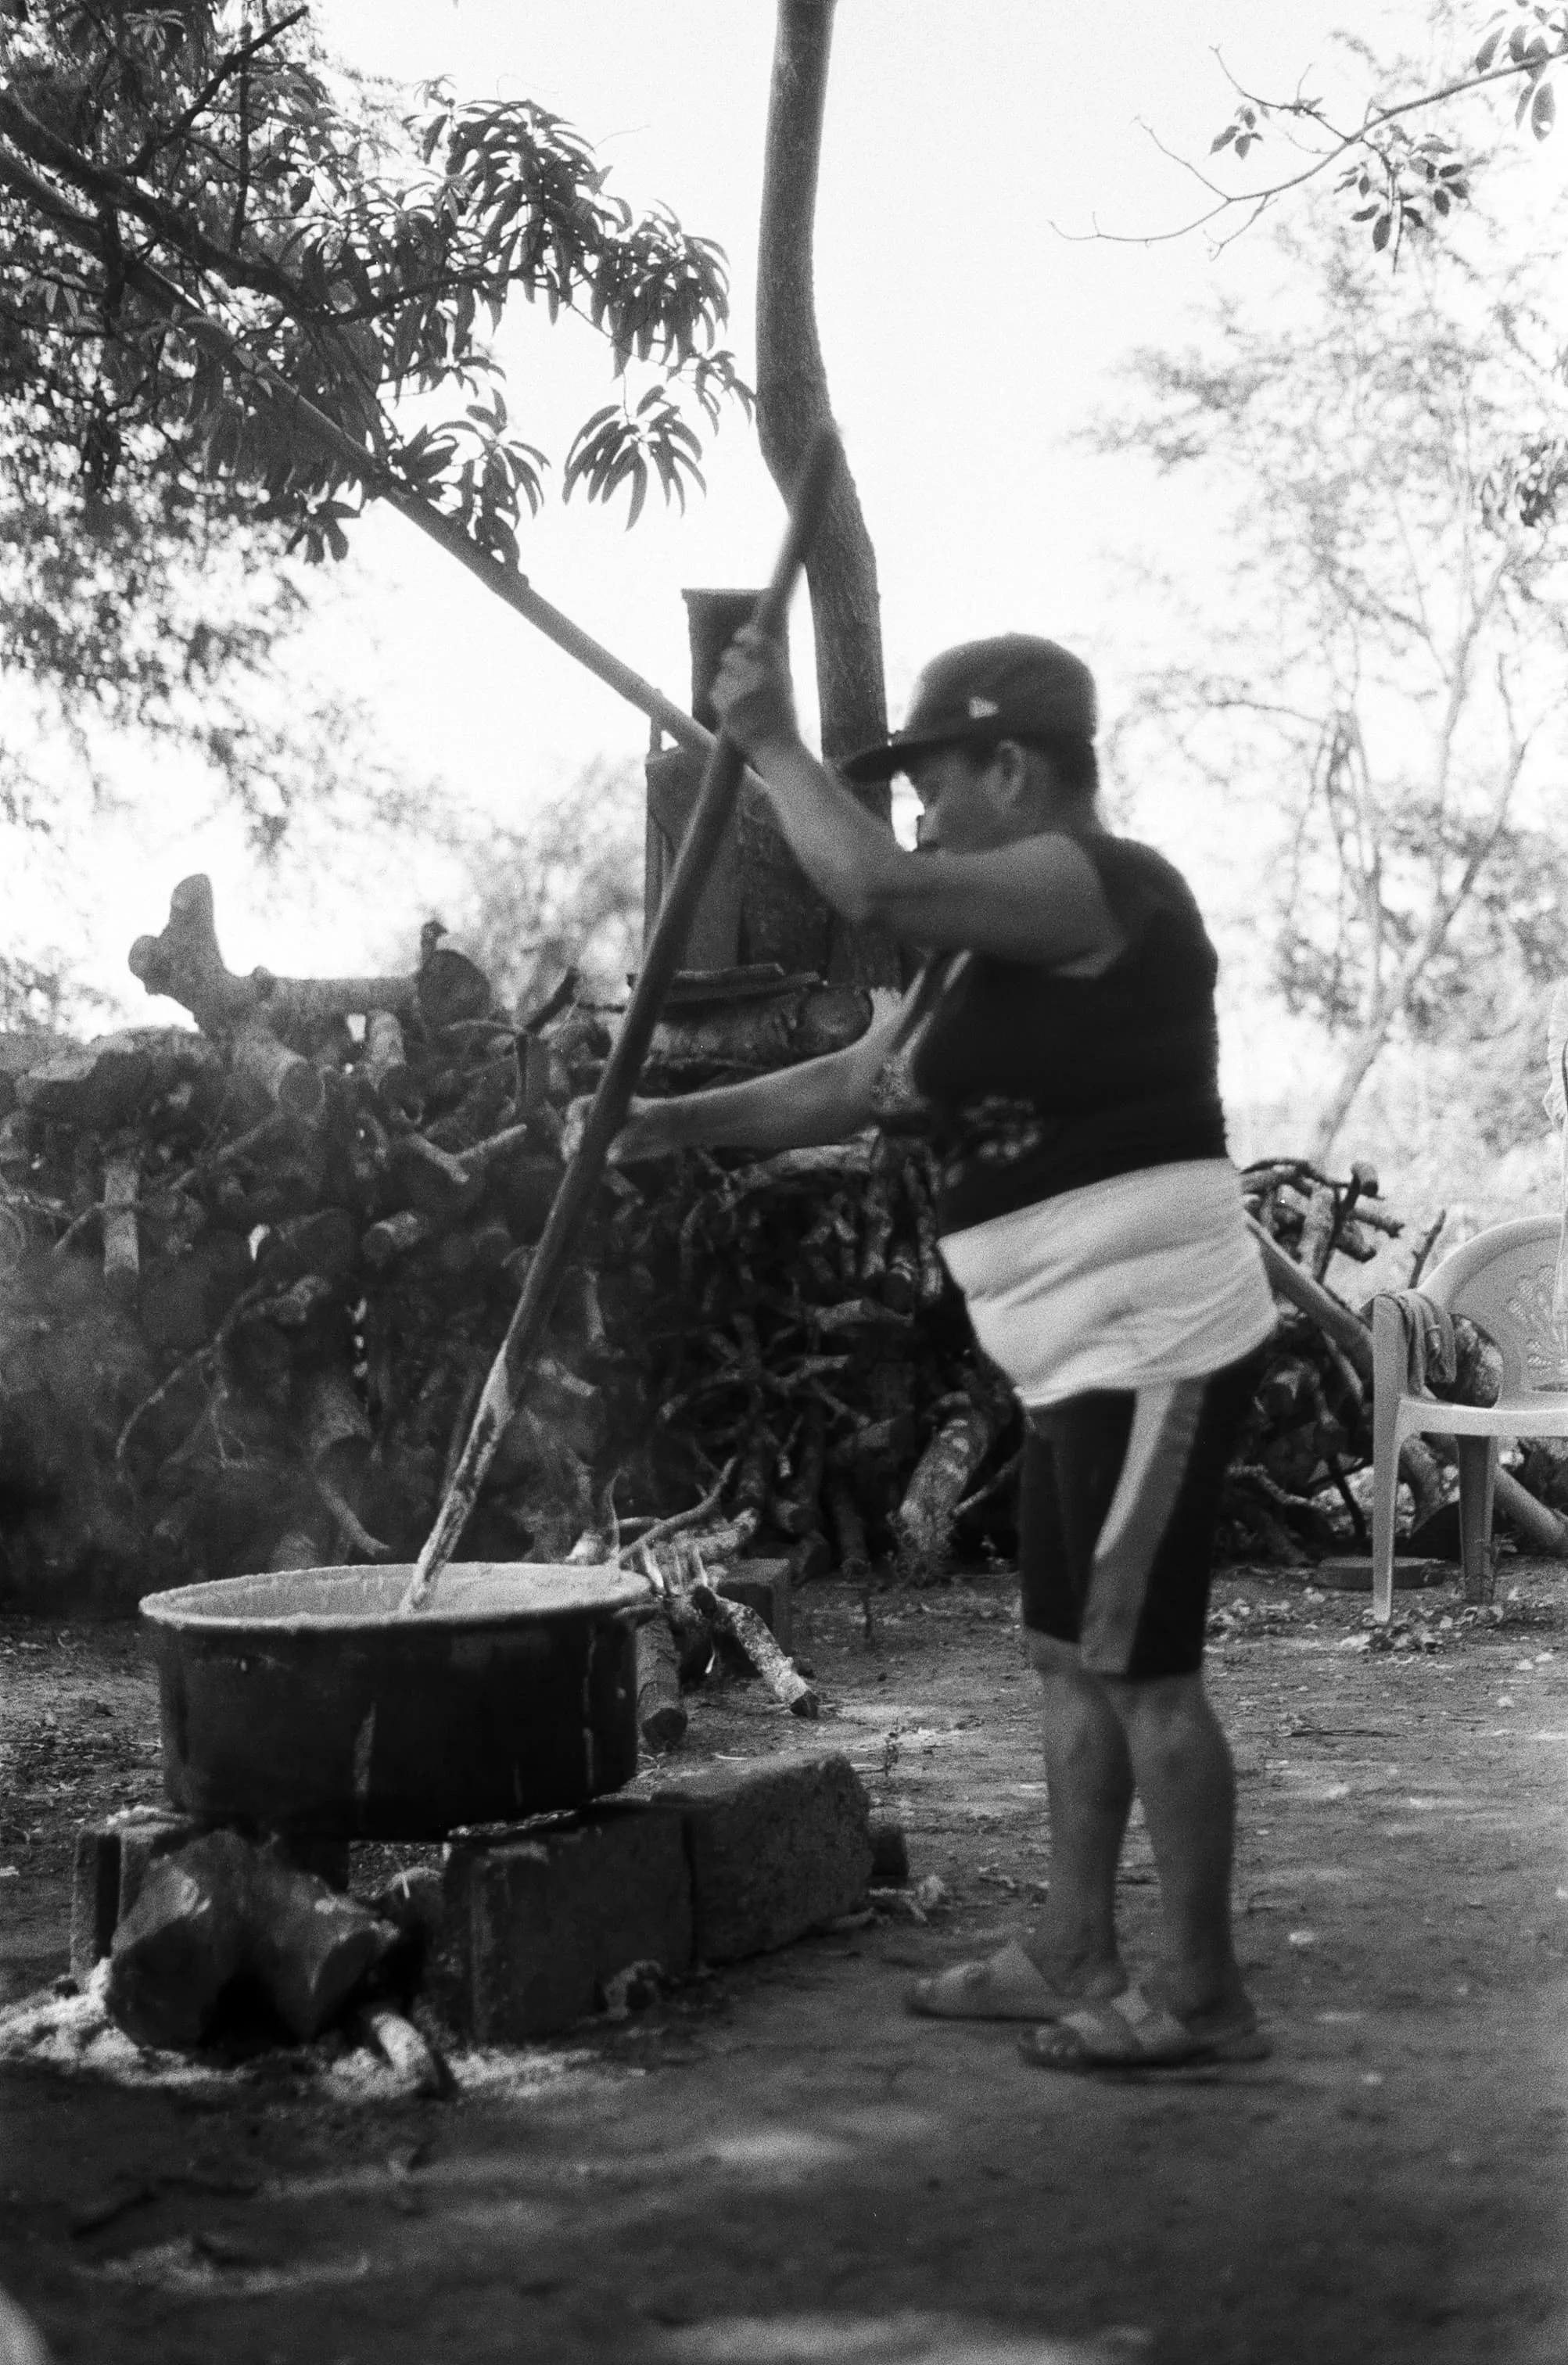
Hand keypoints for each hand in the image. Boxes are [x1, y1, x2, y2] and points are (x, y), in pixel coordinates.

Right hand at [561, 1094, 672, 1166]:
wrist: (670, 1130)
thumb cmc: (657, 1116)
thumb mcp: (646, 1122)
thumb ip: (629, 1137)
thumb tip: (610, 1159)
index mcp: (602, 1105)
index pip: (579, 1108)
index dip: (575, 1118)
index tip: (579, 1130)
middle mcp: (597, 1121)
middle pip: (573, 1129)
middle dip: (569, 1140)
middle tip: (575, 1151)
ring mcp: (600, 1139)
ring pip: (578, 1147)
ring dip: (572, 1155)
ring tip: (574, 1162)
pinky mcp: (607, 1155)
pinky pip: (593, 1163)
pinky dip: (589, 1170)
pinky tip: (589, 1175)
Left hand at [711, 624, 799, 760]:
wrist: (778, 749)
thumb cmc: (783, 720)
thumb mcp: (784, 688)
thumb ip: (769, 667)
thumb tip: (749, 649)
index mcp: (776, 670)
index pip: (757, 639)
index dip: (745, 635)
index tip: (738, 638)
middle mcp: (759, 676)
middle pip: (730, 655)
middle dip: (729, 663)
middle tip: (735, 674)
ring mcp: (742, 691)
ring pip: (721, 676)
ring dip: (726, 686)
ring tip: (740, 703)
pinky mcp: (728, 706)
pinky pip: (715, 692)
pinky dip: (720, 699)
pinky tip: (732, 711)